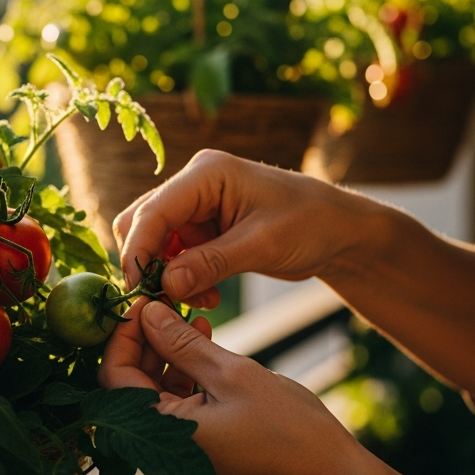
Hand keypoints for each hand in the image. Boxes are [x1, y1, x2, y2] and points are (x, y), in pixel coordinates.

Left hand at [98, 297, 365, 474]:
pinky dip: (185, 386)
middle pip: (131, 388)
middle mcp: (155, 458)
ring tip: (196, 323)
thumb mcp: (232, 374)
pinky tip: (208, 353)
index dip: (125, 333)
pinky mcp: (196, 466)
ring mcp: (175, 466)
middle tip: (170, 305)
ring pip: (154, 401)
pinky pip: (176, 419)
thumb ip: (181, 344)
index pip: (113, 374)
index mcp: (157, 437)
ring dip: (169, 361)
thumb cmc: (289, 433)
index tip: (146, 301)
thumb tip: (147, 313)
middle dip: (147, 343)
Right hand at [113, 149, 382, 307]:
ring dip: (167, 275)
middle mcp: (194, 184)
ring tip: (200, 300)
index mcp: (206, 173)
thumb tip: (166, 283)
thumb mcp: (262, 245)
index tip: (136, 290)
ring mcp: (196, 206)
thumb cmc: (310, 224)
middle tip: (165, 300)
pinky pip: (174, 256)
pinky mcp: (202, 228)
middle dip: (148, 263)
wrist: (338, 230)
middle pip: (142, 222)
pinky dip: (182, 278)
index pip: (153, 210)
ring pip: (154, 243)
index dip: (138, 250)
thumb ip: (211, 263)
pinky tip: (207, 295)